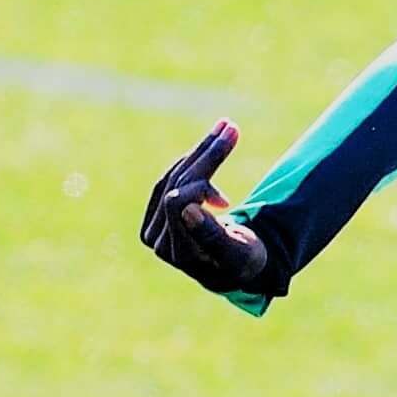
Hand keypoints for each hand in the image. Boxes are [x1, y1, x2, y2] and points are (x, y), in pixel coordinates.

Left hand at [138, 120, 269, 291]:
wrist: (235, 268)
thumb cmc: (243, 260)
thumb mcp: (237, 252)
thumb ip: (213, 236)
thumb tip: (187, 209)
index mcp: (180, 254)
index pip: (178, 202)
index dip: (201, 184)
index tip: (227, 200)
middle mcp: (160, 244)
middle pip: (175, 185)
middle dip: (206, 155)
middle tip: (230, 127)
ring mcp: (154, 229)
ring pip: (173, 178)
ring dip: (201, 152)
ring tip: (226, 128)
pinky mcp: (155, 216)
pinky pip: (170, 179)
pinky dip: (192, 162)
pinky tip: (210, 150)